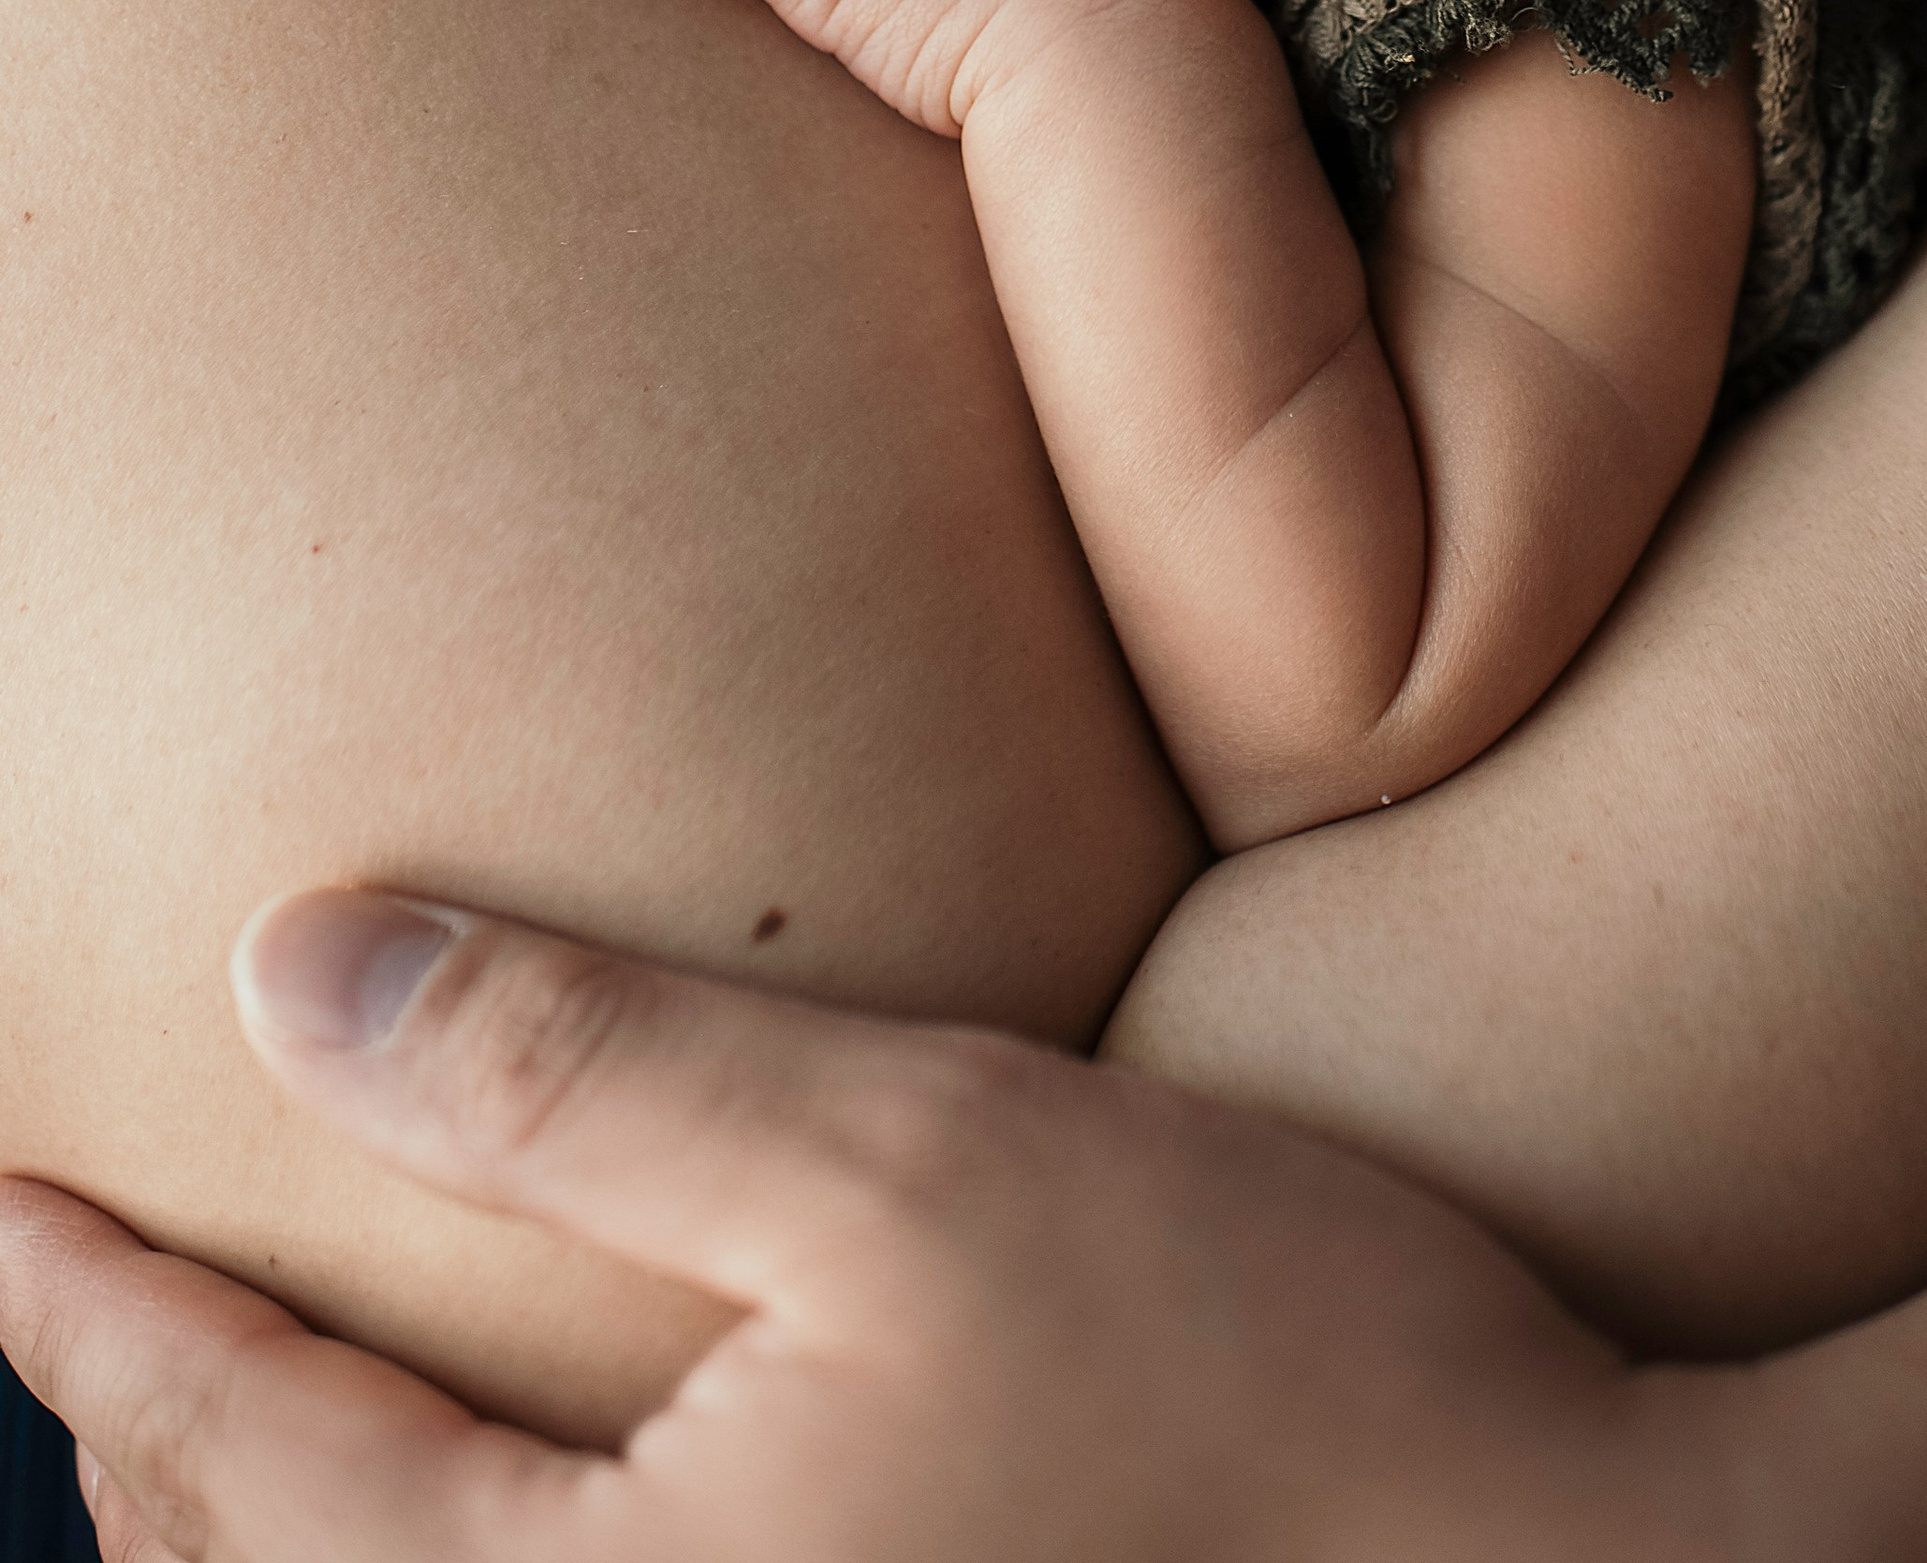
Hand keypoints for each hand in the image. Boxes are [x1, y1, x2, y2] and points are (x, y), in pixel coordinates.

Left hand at [0, 892, 1686, 1562]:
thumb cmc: (1261, 1372)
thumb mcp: (912, 1160)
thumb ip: (587, 1071)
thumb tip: (285, 970)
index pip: (245, 1463)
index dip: (88, 1310)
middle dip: (159, 1455)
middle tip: (82, 1298)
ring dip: (294, 1555)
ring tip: (244, 1426)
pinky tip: (528, 1511)